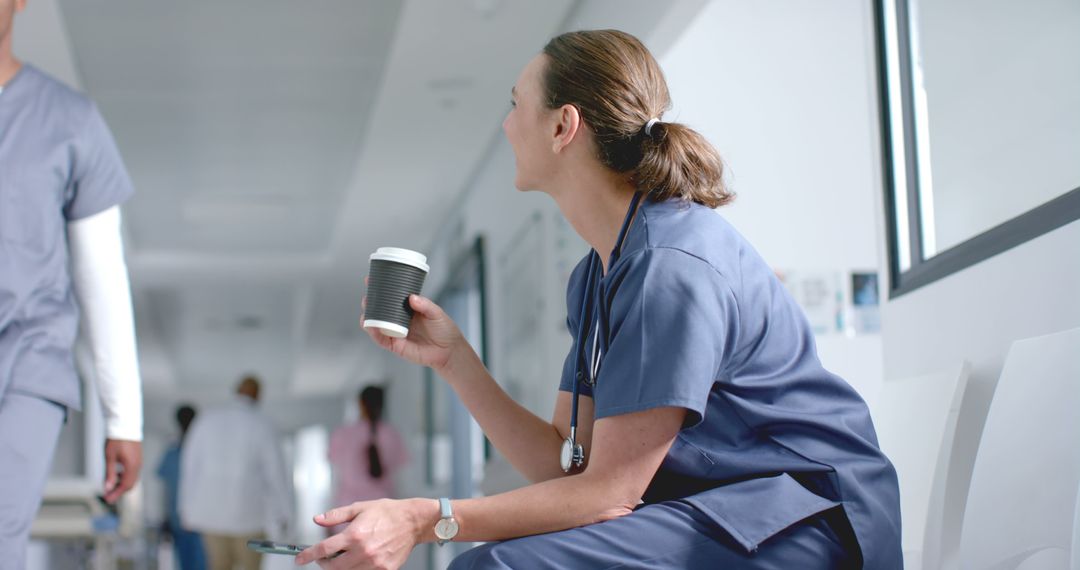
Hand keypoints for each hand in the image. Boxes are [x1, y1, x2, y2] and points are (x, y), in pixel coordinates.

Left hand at [103, 439, 141, 503]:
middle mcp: (137, 466)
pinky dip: (125, 477)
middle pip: (130, 484)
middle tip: (108, 495)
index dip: (116, 494)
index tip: (107, 500)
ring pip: (132, 479)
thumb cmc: (116, 440)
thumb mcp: (109, 458)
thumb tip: (108, 488)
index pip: (125, 486)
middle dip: (119, 491)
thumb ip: (110, 474)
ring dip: (122, 484)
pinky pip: (133, 473)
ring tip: (110, 484)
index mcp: (131, 466)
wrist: (125, 426)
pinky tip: (117, 474)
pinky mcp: (137, 459)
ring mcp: (139, 462)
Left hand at [295, 498, 435, 568]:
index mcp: (355, 534)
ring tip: (343, 556)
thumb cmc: (388, 512)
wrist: (413, 521)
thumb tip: (317, 519)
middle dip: (324, 563)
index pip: (323, 550)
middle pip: (333, 567)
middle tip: (324, 558)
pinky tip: (358, 559)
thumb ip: (336, 516)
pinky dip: (356, 569)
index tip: (299, 559)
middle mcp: (363, 551)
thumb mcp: (359, 508)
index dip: (308, 555)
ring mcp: (374, 563)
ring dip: (340, 567)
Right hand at [361, 290, 464, 372]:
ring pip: (377, 324)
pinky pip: (381, 339)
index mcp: (408, 309)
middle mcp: (400, 320)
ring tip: (366, 308)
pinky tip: (369, 325)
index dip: (381, 290)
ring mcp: (397, 333)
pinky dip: (374, 332)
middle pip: (381, 311)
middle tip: (368, 295)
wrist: (449, 351)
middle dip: (371, 302)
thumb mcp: (436, 313)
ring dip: (369, 316)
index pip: (392, 298)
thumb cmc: (444, 330)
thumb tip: (412, 297)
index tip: (371, 280)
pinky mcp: (396, 345)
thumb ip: (425, 305)